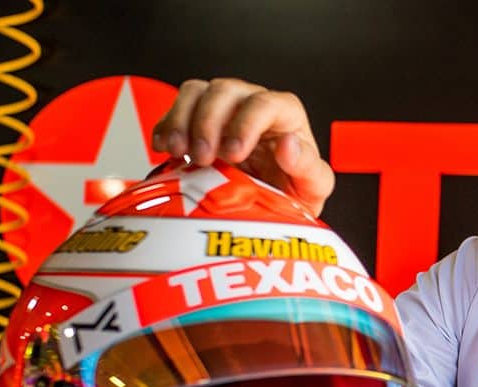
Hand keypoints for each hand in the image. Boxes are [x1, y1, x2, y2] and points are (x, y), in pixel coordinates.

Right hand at [151, 78, 334, 215]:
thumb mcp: (312, 186)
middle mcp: (253, 105)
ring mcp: (225, 109)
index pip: (265, 103)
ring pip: (197, 92)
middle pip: (226, 91)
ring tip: (180, 152)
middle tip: (203, 157)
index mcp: (286, 115)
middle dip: (209, 123)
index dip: (245, 125)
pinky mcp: (199, 120)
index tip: (233, 153)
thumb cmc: (295, 191)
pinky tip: (165, 148)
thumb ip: (307, 166)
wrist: (271, 205)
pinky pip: (177, 108)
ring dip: (182, 120)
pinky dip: (166, 126)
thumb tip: (290, 145)